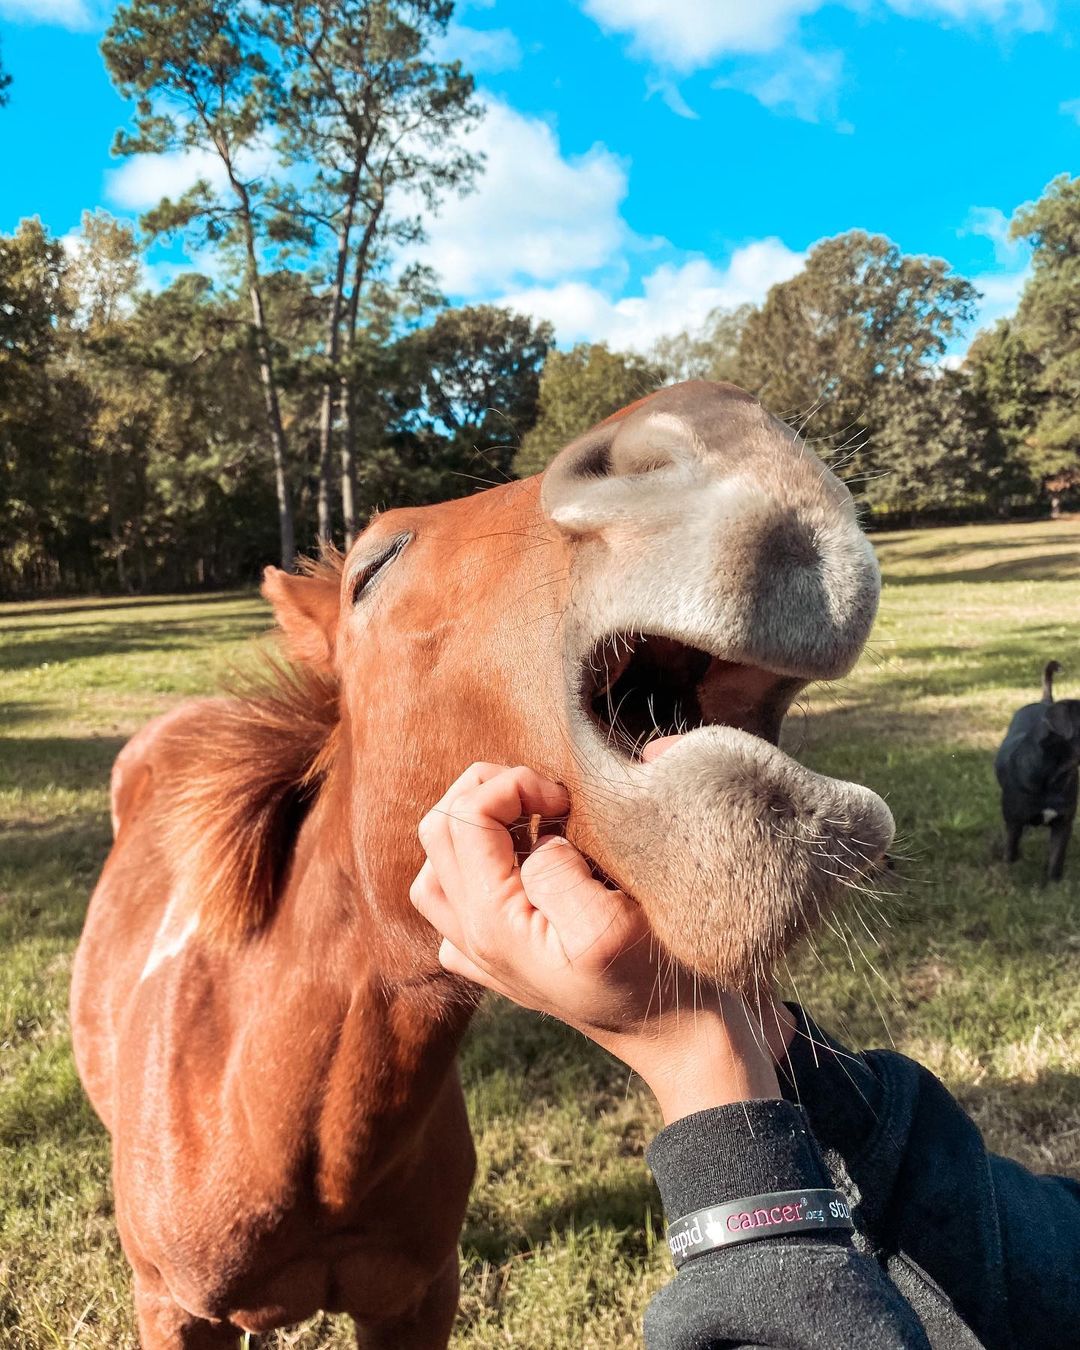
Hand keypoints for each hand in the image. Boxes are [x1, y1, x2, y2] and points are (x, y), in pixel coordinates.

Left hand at [410, 762, 794, 1122]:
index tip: (563, 798)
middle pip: (439, 830)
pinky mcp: (500, 957)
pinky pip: (455, 901)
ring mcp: (482, 951)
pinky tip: (525, 867)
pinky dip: (478, 867)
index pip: (464, 818)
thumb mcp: (610, 924)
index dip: (512, 786)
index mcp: (492, 923)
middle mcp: (473, 938)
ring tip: (531, 820)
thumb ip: (558, 872)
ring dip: (477, 826)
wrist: (676, 1038)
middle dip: (488, 792)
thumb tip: (538, 841)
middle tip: (546, 797)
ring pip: (437, 864)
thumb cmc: (652, 978)